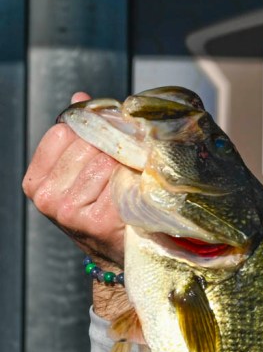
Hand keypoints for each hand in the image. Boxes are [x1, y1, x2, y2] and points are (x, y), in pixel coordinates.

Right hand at [22, 92, 125, 267]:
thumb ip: (79, 136)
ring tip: (133, 179)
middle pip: (87, 145)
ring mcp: (69, 211)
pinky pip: (120, 182)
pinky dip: (134, 183)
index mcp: (36, 181)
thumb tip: (80, 97)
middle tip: (130, 159)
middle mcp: (47, 197)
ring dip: (126, 164)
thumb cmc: (105, 209)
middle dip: (113, 146)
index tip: (111, 136)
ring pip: (104, 161)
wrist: (120, 253)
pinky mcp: (96, 221)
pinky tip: (137, 194)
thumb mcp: (83, 172)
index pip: (64, 132)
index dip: (93, 128)